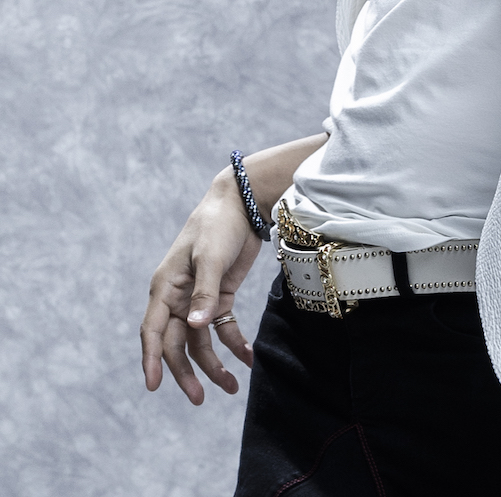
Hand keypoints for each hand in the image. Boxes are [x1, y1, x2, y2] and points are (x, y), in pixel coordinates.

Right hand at [141, 172, 260, 404]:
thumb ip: (204, 293)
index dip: (150, 359)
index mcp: (165, 287)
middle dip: (187, 372)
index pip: (153, 330)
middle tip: (200, 398)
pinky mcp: (220, 297)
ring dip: (214, 364)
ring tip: (231, 387)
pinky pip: (223, 328)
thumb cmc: (217, 226)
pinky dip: (234, 344)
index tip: (153, 386)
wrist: (241, 205)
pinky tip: (247, 359)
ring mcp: (198, 299)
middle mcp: (178, 298)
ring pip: (200, 341)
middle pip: (176, 343)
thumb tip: (194, 328)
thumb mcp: (209, 257)